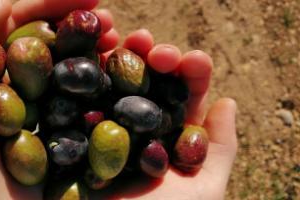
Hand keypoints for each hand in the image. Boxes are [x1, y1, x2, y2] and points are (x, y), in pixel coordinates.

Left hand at [0, 0, 117, 198]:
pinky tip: (125, 78)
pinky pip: (94, 109)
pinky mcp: (69, 141)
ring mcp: (49, 115)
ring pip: (78, 74)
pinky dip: (111, 90)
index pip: (26, 26)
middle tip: (108, 19)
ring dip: (102, 54)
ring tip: (123, 42)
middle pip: (58, 47)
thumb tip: (5, 1)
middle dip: (84, 27)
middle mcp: (24, 90)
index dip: (55, 6)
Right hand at [92, 30, 237, 199]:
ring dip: (121, 56)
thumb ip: (218, 150)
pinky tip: (94, 58)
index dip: (189, 74)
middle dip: (154, 58)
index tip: (194, 59)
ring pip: (113, 84)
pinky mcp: (71, 135)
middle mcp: (135, 129)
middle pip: (147, 84)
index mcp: (166, 137)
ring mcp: (101, 129)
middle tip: (158, 49)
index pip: (181, 97)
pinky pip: (76, 101)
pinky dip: (83, 75)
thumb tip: (228, 101)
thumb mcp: (204, 191)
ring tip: (129, 37)